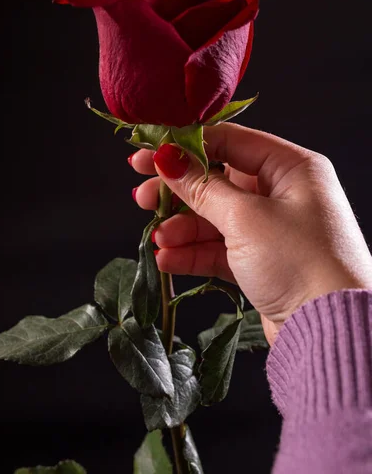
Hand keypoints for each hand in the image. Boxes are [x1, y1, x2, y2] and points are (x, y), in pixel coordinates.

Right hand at [129, 123, 371, 343]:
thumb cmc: (300, 262)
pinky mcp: (261, 261)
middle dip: (179, 191)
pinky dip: (194, 252)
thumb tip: (167, 158)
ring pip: (214, 217)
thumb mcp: (246, 218)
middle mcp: (283, 193)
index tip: (149, 154)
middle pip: (218, 180)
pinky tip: (168, 259)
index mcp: (291, 167)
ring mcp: (271, 228)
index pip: (230, 142)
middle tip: (143, 195)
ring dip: (182, 227)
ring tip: (158, 237)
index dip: (186, 146)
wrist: (330, 331)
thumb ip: (202, 187)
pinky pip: (220, 248)